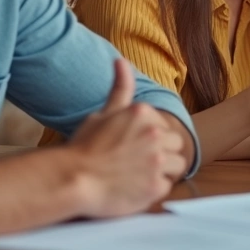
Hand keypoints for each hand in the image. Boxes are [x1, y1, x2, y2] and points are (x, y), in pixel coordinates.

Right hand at [65, 59, 186, 217]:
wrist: (72, 179)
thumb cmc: (85, 147)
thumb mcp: (103, 113)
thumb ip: (120, 89)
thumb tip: (121, 61)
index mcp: (143, 113)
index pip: (164, 126)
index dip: (151, 138)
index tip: (133, 146)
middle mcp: (155, 134)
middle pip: (175, 144)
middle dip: (161, 152)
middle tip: (137, 161)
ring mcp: (157, 161)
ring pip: (177, 165)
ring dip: (162, 170)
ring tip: (139, 174)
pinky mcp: (156, 186)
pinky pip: (166, 186)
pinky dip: (154, 188)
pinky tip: (135, 187)